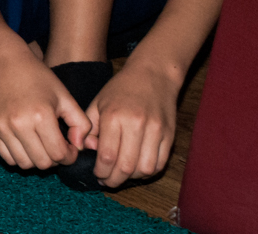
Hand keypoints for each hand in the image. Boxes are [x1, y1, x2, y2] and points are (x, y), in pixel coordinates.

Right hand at [0, 42, 87, 170]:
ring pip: (24, 165)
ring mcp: (3, 128)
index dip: (70, 156)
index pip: (59, 154)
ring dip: (37, 160)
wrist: (5, 64)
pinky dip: (20, 157)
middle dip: (55, 160)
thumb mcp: (65, 97)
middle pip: (42, 163)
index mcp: (41, 115)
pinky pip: (8, 158)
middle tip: (57, 147)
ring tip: (42, 145)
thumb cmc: (38, 78)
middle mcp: (19, 124)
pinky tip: (27, 144)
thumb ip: (81, 124)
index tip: (70, 147)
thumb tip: (78, 148)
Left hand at [85, 58, 179, 186]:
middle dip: (114, 180)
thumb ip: (89, 128)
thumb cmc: (121, 89)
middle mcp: (136, 124)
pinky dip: (148, 172)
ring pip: (145, 169)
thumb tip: (87, 150)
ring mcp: (156, 131)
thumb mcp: (98, 103)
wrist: (153, 75)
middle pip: (126, 166)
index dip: (101, 171)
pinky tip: (137, 169)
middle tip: (107, 181)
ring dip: (132, 178)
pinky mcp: (170, 135)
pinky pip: (160, 163)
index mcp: (114, 116)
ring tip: (122, 175)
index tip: (96, 174)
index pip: (107, 155)